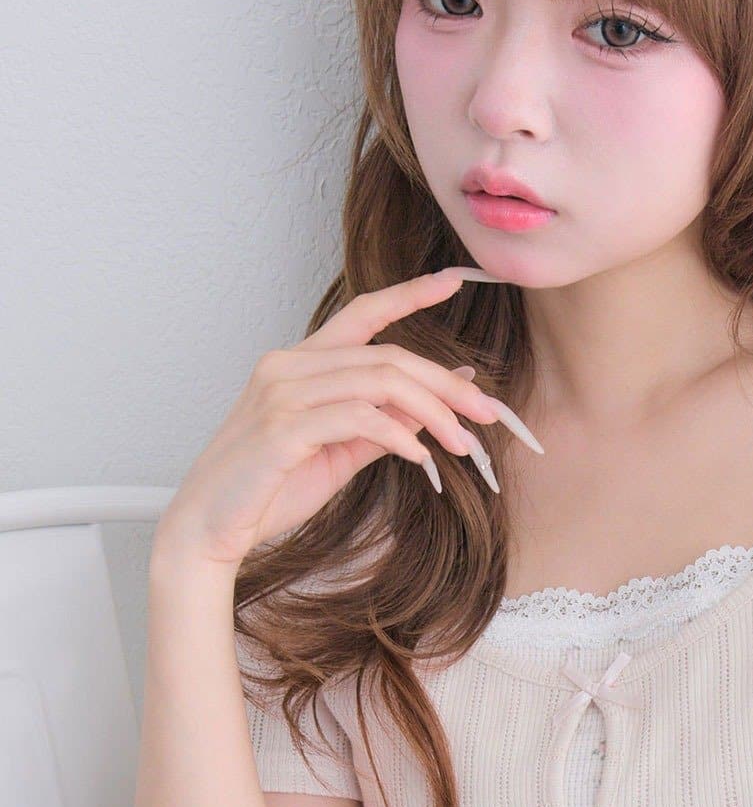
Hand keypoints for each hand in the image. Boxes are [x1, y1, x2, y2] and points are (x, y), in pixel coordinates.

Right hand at [153, 265, 542, 571]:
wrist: (212, 528)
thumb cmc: (272, 487)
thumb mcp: (344, 448)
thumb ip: (389, 418)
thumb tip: (445, 391)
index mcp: (301, 363)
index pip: (363, 313)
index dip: (409, 294)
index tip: (454, 279)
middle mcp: (289, 365)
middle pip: (387, 355)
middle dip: (445, 384)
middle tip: (487, 412)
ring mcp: (282, 393)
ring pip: (378, 382)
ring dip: (432, 414)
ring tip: (463, 444)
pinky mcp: (282, 429)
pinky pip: (357, 418)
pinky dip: (398, 435)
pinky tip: (420, 456)